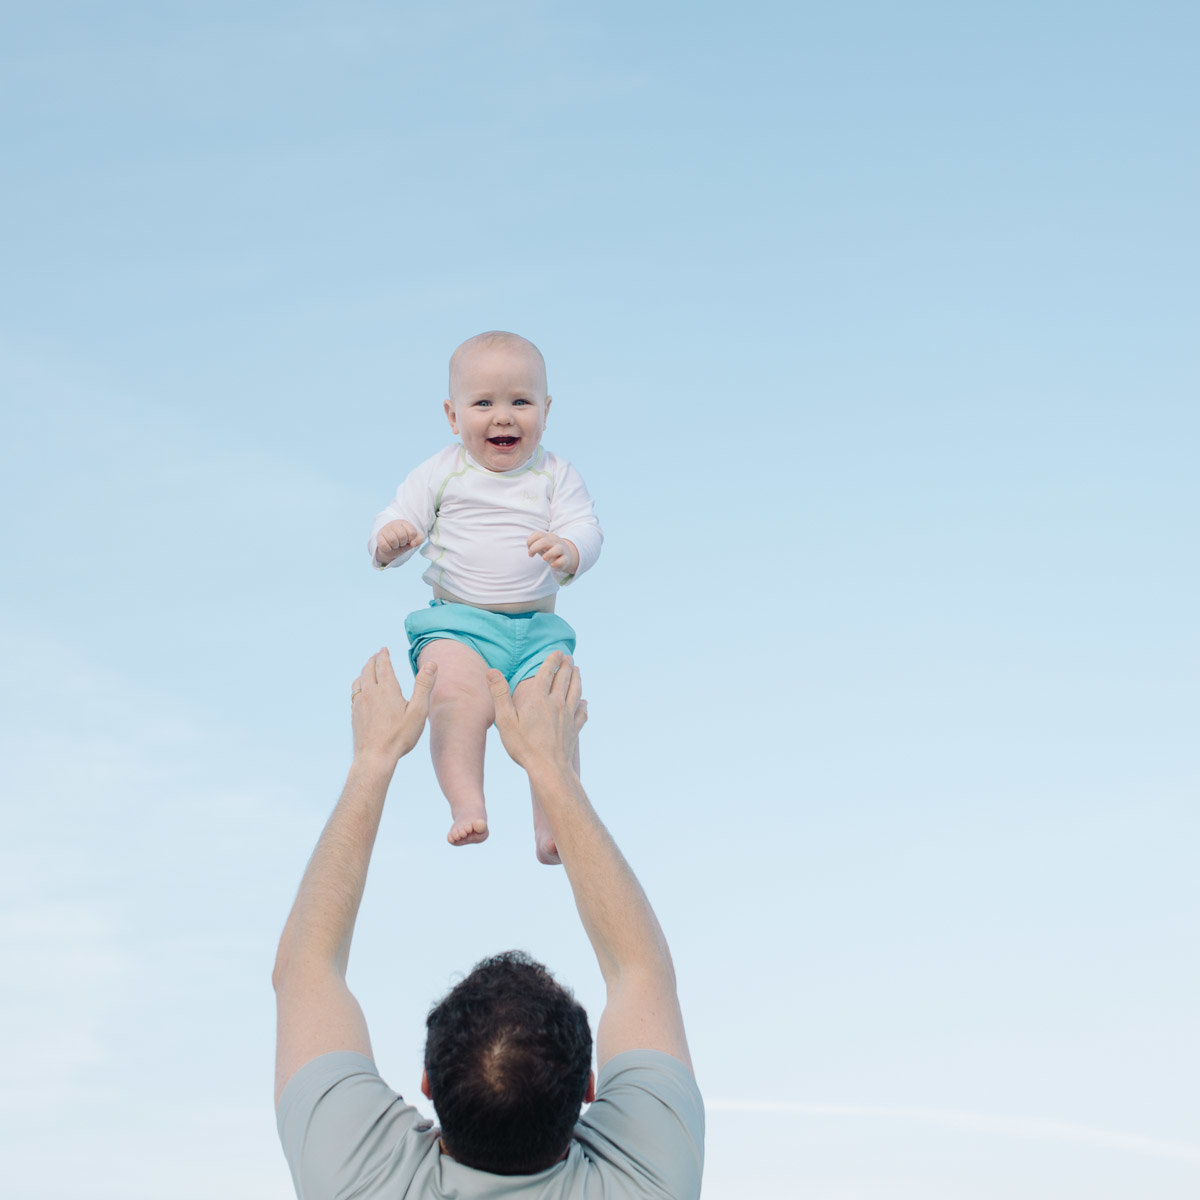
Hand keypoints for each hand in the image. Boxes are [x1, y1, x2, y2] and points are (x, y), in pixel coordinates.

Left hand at [350, 648, 435, 764]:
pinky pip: (355, 693)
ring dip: (364, 672)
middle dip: (373, 660)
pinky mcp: (355, 715)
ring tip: (368, 670)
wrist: (375, 757)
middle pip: (368, 669)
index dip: (383, 655)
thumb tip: (431, 664)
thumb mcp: (418, 711)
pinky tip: (361, 692)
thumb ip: (424, 685)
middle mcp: (370, 693)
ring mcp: (360, 704)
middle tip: (377, 655)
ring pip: (359, 680)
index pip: (383, 665)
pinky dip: (359, 686)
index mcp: (387, 689)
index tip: (383, 649)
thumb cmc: (400, 736)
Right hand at [377, 519, 422, 564]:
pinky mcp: (379, 537)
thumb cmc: (404, 541)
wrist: (391, 547)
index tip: (408, 539)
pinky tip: (389, 546)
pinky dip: (388, 549)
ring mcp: (385, 529)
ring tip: (395, 544)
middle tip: (401, 543)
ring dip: (395, 546)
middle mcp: (394, 524)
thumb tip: (413, 543)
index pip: (412, 532)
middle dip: (403, 543)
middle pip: (402, 536)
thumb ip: (419, 539)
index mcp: (404, 523)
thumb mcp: (414, 540)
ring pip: (392, 540)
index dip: (411, 539)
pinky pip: (384, 545)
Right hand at [488, 652, 586, 770]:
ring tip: (578, 671)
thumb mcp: (505, 720)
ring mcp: (567, 717)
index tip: (556, 652)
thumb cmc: (523, 745)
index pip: (547, 673)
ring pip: (575, 692)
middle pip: (564, 680)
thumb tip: (492, 671)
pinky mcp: (574, 730)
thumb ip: (500, 694)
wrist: (548, 768)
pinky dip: (583, 706)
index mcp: (539, 699)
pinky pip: (581, 714)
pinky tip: (585, 704)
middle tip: (568, 657)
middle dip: (566, 666)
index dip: (552, 660)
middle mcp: (556, 704)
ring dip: (577, 680)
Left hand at [527, 531, 578, 574]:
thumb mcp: (541, 544)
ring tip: (544, 558)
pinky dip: (557, 563)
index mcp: (548, 536)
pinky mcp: (565, 559)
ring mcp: (561, 550)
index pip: (537, 534)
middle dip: (534, 548)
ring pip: (558, 549)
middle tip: (530, 555)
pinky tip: (552, 565)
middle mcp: (555, 542)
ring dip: (549, 554)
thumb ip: (533, 544)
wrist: (566, 554)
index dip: (530, 541)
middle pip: (545, 541)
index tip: (529, 548)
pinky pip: (563, 560)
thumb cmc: (549, 549)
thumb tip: (530, 549)